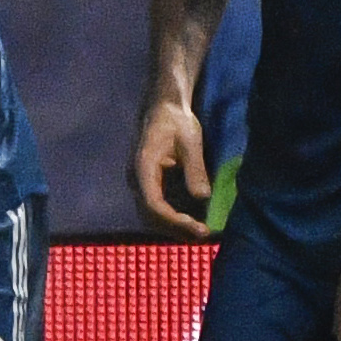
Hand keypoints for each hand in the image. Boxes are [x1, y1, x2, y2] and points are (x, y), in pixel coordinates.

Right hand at [133, 98, 213, 240]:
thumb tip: (203, 197)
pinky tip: (191, 221)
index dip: (174, 219)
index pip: (154, 203)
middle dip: (176, 228)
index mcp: (144, 168)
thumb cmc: (177, 120)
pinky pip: (158, 205)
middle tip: (203, 234)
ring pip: (153, 213)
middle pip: (151, 214)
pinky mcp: (150, 182)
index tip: (197, 226)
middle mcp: (137, 178)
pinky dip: (173, 217)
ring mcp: (142, 182)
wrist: (165, 107)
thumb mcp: (190, 141)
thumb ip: (195, 169)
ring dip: (175, 226)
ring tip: (199, 233)